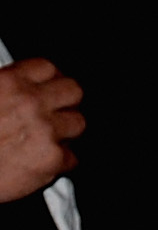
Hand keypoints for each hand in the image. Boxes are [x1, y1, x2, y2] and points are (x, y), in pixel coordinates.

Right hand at [0, 54, 82, 202]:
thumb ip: (4, 87)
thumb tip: (18, 87)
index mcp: (10, 82)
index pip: (47, 68)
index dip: (50, 79)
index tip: (50, 86)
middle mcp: (31, 102)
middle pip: (73, 91)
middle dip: (66, 101)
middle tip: (58, 111)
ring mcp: (45, 130)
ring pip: (78, 123)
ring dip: (67, 130)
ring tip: (51, 137)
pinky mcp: (52, 160)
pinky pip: (72, 158)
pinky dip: (61, 161)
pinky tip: (44, 160)